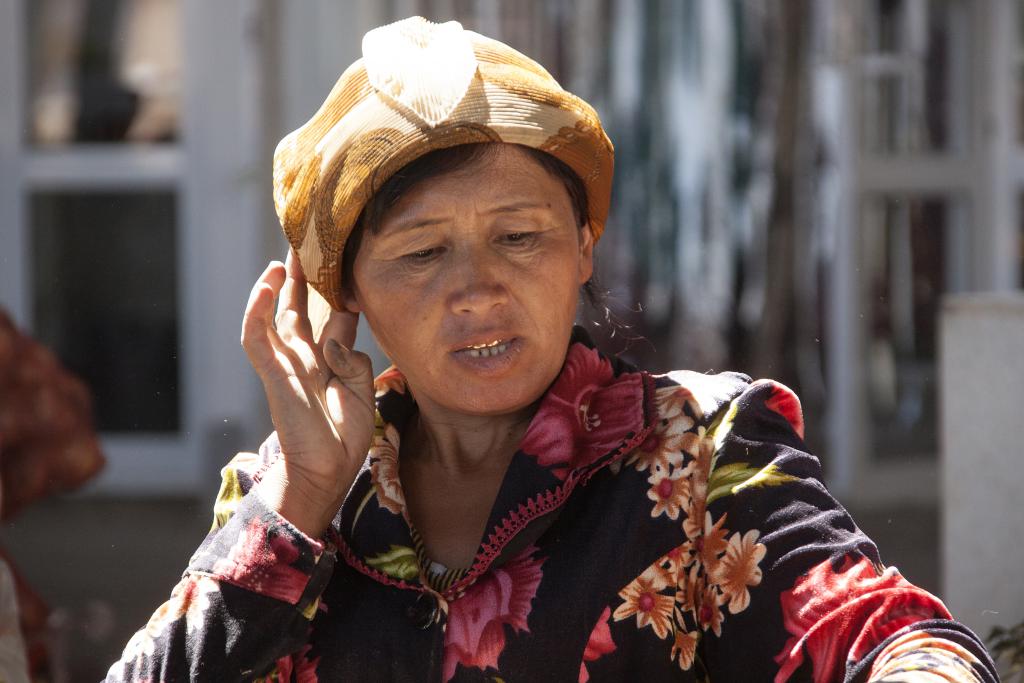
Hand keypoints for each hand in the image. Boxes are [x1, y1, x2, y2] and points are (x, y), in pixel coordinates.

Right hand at [240, 250, 374, 535]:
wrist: (327, 471)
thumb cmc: (344, 435)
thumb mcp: (362, 391)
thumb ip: (354, 360)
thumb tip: (339, 338)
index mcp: (329, 361)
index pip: (334, 315)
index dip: (340, 289)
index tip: (350, 260)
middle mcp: (305, 356)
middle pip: (301, 307)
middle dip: (304, 276)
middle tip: (308, 243)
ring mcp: (286, 363)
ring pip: (275, 314)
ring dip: (277, 286)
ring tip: (283, 256)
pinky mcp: (273, 373)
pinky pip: (257, 337)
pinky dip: (258, 309)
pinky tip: (267, 286)